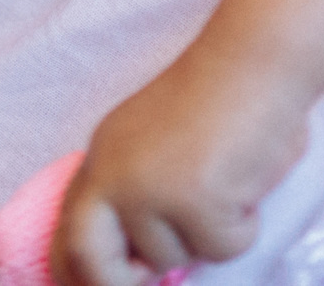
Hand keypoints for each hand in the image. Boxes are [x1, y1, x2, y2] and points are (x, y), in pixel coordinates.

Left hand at [51, 47, 308, 285]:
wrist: (255, 60)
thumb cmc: (222, 98)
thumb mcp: (160, 146)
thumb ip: (142, 195)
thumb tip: (142, 266)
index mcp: (103, 156)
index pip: (68, 230)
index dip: (76, 273)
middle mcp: (114, 172)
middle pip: (91, 259)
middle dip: (117, 285)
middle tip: (152, 283)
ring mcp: (149, 189)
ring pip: (173, 258)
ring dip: (207, 235)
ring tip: (227, 182)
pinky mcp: (193, 200)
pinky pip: (222, 247)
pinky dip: (244, 226)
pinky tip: (247, 180)